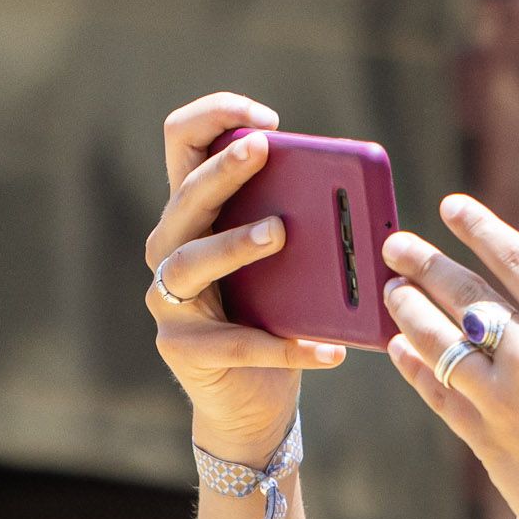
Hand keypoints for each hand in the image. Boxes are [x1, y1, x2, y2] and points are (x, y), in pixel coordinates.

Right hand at [146, 92, 345, 455]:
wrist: (253, 401)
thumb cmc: (273, 314)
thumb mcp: (287, 261)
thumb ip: (299, 222)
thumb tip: (350, 193)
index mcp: (196, 213)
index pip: (183, 142)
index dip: (214, 117)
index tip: (266, 119)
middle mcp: (170, 247)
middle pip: (186, 196)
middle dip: (223, 168)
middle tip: (265, 147)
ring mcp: (168, 300)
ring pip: (190, 261)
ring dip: (234, 242)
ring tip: (279, 232)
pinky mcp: (183, 349)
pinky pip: (236, 343)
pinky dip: (285, 346)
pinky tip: (329, 349)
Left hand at [380, 194, 518, 518]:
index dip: (481, 229)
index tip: (453, 207)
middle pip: (467, 296)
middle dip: (425, 263)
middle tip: (395, 245)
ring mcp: (504, 400)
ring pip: (439, 342)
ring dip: (409, 311)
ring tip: (392, 293)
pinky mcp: (483, 439)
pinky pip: (436, 391)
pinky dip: (414, 366)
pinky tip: (400, 348)